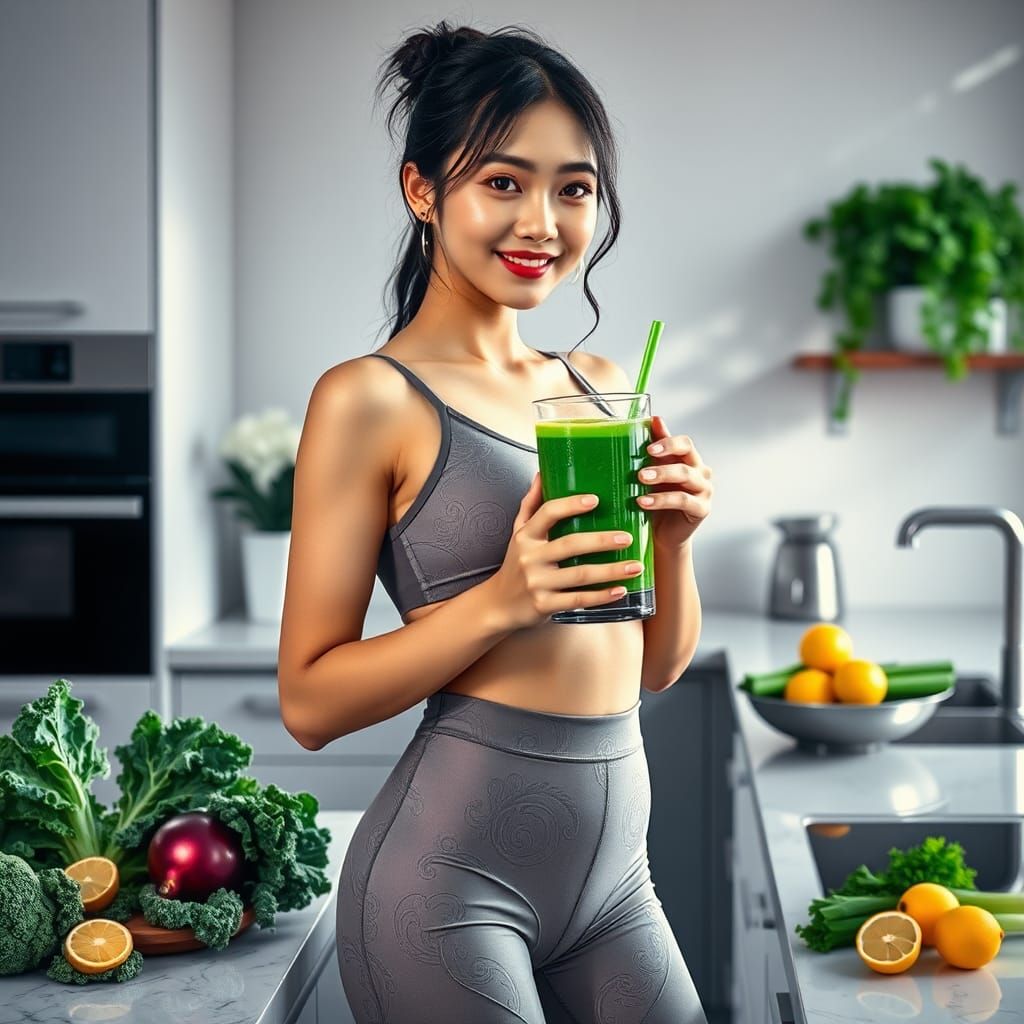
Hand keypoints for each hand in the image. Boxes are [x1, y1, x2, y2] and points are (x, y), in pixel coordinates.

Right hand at [486, 473, 641, 630]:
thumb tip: (542, 472)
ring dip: (611, 571)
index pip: (548, 513)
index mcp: (526, 536)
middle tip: (627, 537)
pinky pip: (578, 600)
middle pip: (570, 544)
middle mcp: (530, 557)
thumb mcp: (518, 532)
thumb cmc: (515, 564)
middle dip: (602, 541)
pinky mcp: (545, 605)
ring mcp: (537, 582)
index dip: (571, 505)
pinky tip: (621, 590)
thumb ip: (531, 503)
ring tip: (635, 565)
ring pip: (580, 575)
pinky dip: (602, 596)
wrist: (499, 604)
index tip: (596, 500)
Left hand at [636, 415, 712, 550]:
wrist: (663, 533)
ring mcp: (704, 490)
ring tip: (640, 481)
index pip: (684, 443)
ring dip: (661, 476)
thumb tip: (654, 419)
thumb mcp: (654, 472)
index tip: (648, 447)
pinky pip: (684, 500)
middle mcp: (701, 472)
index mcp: (689, 459)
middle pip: (687, 457)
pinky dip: (662, 500)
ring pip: (686, 476)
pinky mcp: (702, 509)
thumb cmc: (658, 499)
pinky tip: (644, 502)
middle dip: (663, 460)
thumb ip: (656, 448)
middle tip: (641, 469)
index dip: (668, 442)